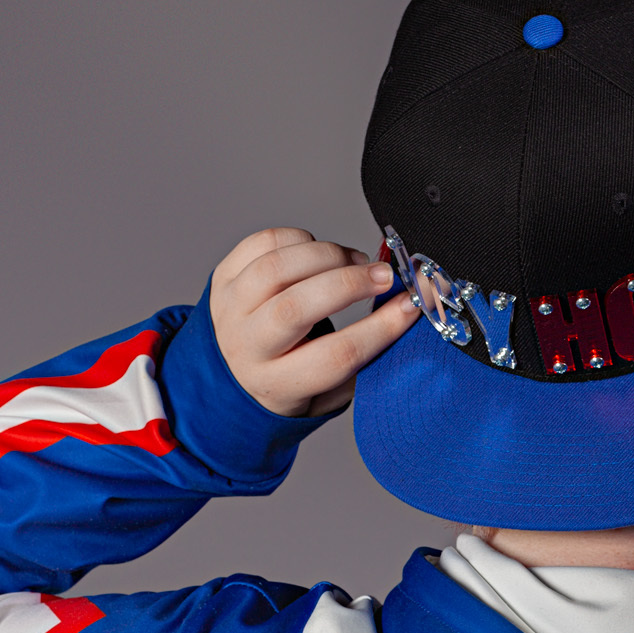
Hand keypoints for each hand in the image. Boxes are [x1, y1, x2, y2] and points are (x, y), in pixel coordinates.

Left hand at [208, 227, 418, 417]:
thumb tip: (408, 307)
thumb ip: (367, 358)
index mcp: (279, 385)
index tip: (409, 306)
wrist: (229, 375)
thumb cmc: (291, 381)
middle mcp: (247, 347)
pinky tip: (318, 254)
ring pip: (276, 268)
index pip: (335, 355)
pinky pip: (262, 243)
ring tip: (354, 262)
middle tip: (384, 276)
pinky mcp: (224, 277)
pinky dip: (300, 240)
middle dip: (350, 284)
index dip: (380, 328)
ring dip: (327, 256)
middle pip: (296, 308)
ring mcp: (230, 309)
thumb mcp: (327, 392)